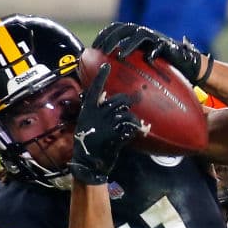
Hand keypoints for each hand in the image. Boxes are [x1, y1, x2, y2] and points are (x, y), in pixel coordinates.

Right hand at [68, 62, 140, 184]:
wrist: (88, 162)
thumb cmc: (87, 142)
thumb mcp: (86, 123)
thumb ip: (96, 110)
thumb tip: (104, 95)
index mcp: (88, 110)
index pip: (95, 89)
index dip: (101, 77)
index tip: (107, 65)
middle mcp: (97, 114)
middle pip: (118, 101)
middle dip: (130, 100)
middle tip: (137, 99)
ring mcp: (106, 125)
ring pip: (127, 114)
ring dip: (134, 118)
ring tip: (138, 123)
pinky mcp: (115, 135)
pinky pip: (130, 127)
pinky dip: (136, 129)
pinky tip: (141, 131)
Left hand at [93, 21, 211, 85]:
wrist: (184, 64)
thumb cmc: (159, 67)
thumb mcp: (140, 64)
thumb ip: (127, 63)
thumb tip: (106, 73)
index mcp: (135, 35)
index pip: (116, 29)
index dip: (104, 35)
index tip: (93, 46)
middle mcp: (144, 33)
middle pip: (124, 29)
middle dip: (111, 38)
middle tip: (102, 51)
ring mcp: (155, 38)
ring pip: (139, 35)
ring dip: (128, 44)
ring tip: (119, 56)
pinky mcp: (167, 46)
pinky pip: (158, 47)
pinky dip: (152, 52)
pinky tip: (148, 59)